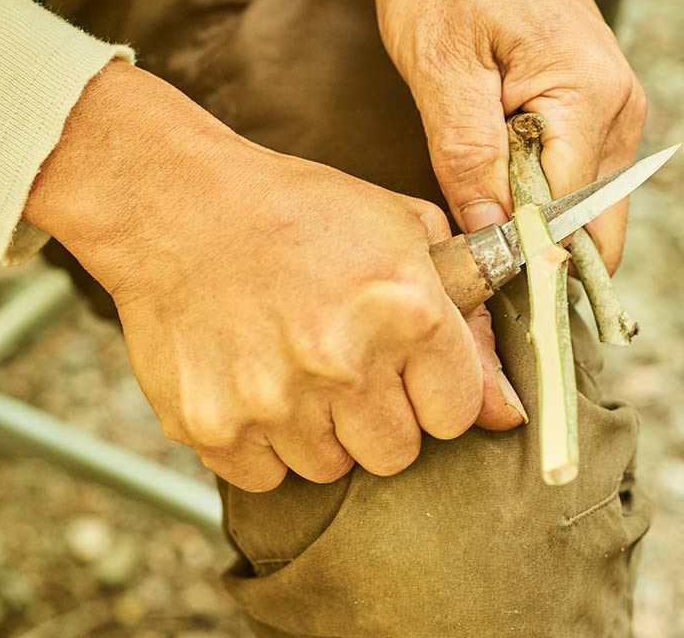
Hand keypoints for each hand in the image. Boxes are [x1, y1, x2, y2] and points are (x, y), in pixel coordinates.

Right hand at [25, 62, 526, 491]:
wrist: (175, 206)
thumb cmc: (296, 212)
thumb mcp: (401, 231)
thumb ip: (467, 321)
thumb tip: (508, 412)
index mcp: (407, 310)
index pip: (457, 414)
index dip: (432, 390)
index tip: (404, 368)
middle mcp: (344, 363)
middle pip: (395, 454)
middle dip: (377, 416)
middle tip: (340, 366)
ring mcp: (274, 402)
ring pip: (328, 468)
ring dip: (316, 429)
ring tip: (287, 364)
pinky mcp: (213, 427)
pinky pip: (264, 476)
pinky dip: (260, 442)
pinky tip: (248, 380)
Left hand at [376, 0, 646, 271]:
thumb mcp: (441, 62)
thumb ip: (467, 154)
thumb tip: (493, 237)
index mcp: (588, 102)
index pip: (572, 223)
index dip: (527, 267)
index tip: (482, 298)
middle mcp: (618, 115)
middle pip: (594, 232)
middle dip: (540, 266)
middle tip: (476, 286)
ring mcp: (611, 114)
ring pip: (585, 214)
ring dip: (536, 238)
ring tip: (476, 246)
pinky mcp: (592, 112)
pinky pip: (573, 184)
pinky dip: (538, 208)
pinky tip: (494, 208)